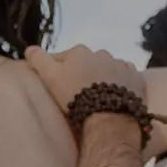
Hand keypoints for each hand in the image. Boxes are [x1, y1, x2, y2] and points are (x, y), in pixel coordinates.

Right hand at [24, 44, 143, 108]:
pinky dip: (120, 85)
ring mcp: (121, 65)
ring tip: (97, 98)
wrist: (109, 118)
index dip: (58, 71)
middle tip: (77, 94)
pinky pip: (126, 79)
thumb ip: (39, 60)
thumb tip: (29, 49)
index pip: (63, 58)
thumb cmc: (76, 97)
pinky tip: (114, 97)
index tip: (57, 86)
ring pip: (107, 70)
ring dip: (102, 79)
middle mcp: (102, 54)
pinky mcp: (136, 80)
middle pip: (87, 63)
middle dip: (82, 74)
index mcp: (80, 51)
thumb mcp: (51, 78)